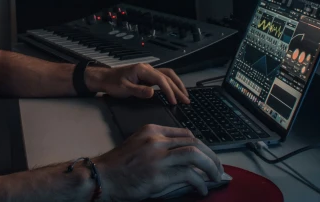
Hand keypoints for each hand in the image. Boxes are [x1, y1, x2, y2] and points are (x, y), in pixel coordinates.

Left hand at [87, 63, 189, 103]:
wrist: (105, 78)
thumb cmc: (113, 83)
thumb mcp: (124, 89)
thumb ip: (138, 91)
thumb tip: (153, 93)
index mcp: (143, 70)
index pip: (161, 79)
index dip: (169, 91)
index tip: (173, 101)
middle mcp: (148, 68)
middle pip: (167, 76)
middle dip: (178, 88)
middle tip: (186, 100)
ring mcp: (148, 71)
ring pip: (167, 75)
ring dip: (176, 85)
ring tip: (184, 96)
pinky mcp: (147, 75)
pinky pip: (162, 78)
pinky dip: (170, 84)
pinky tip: (174, 91)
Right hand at [94, 123, 223, 200]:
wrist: (102, 177)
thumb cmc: (120, 165)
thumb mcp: (139, 144)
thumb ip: (160, 146)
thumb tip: (184, 157)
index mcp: (153, 130)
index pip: (185, 134)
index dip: (201, 145)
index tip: (208, 156)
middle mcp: (157, 140)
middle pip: (194, 142)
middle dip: (211, 156)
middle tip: (218, 168)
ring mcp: (158, 157)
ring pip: (194, 155)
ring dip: (210, 166)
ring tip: (215, 176)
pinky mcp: (158, 175)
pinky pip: (188, 175)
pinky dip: (199, 182)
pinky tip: (201, 188)